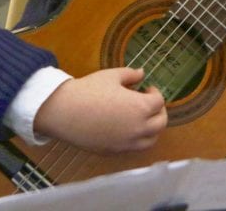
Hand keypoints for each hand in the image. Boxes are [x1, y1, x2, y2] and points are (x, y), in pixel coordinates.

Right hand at [32, 67, 167, 153]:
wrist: (64, 111)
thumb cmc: (89, 90)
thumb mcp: (112, 76)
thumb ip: (131, 74)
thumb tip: (142, 73)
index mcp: (141, 107)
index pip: (159, 102)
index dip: (155, 93)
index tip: (147, 88)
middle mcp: (138, 128)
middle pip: (160, 123)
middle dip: (159, 112)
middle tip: (150, 104)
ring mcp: (127, 143)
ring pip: (151, 140)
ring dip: (152, 129)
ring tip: (143, 119)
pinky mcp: (114, 151)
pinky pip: (134, 148)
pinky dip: (137, 139)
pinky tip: (127, 128)